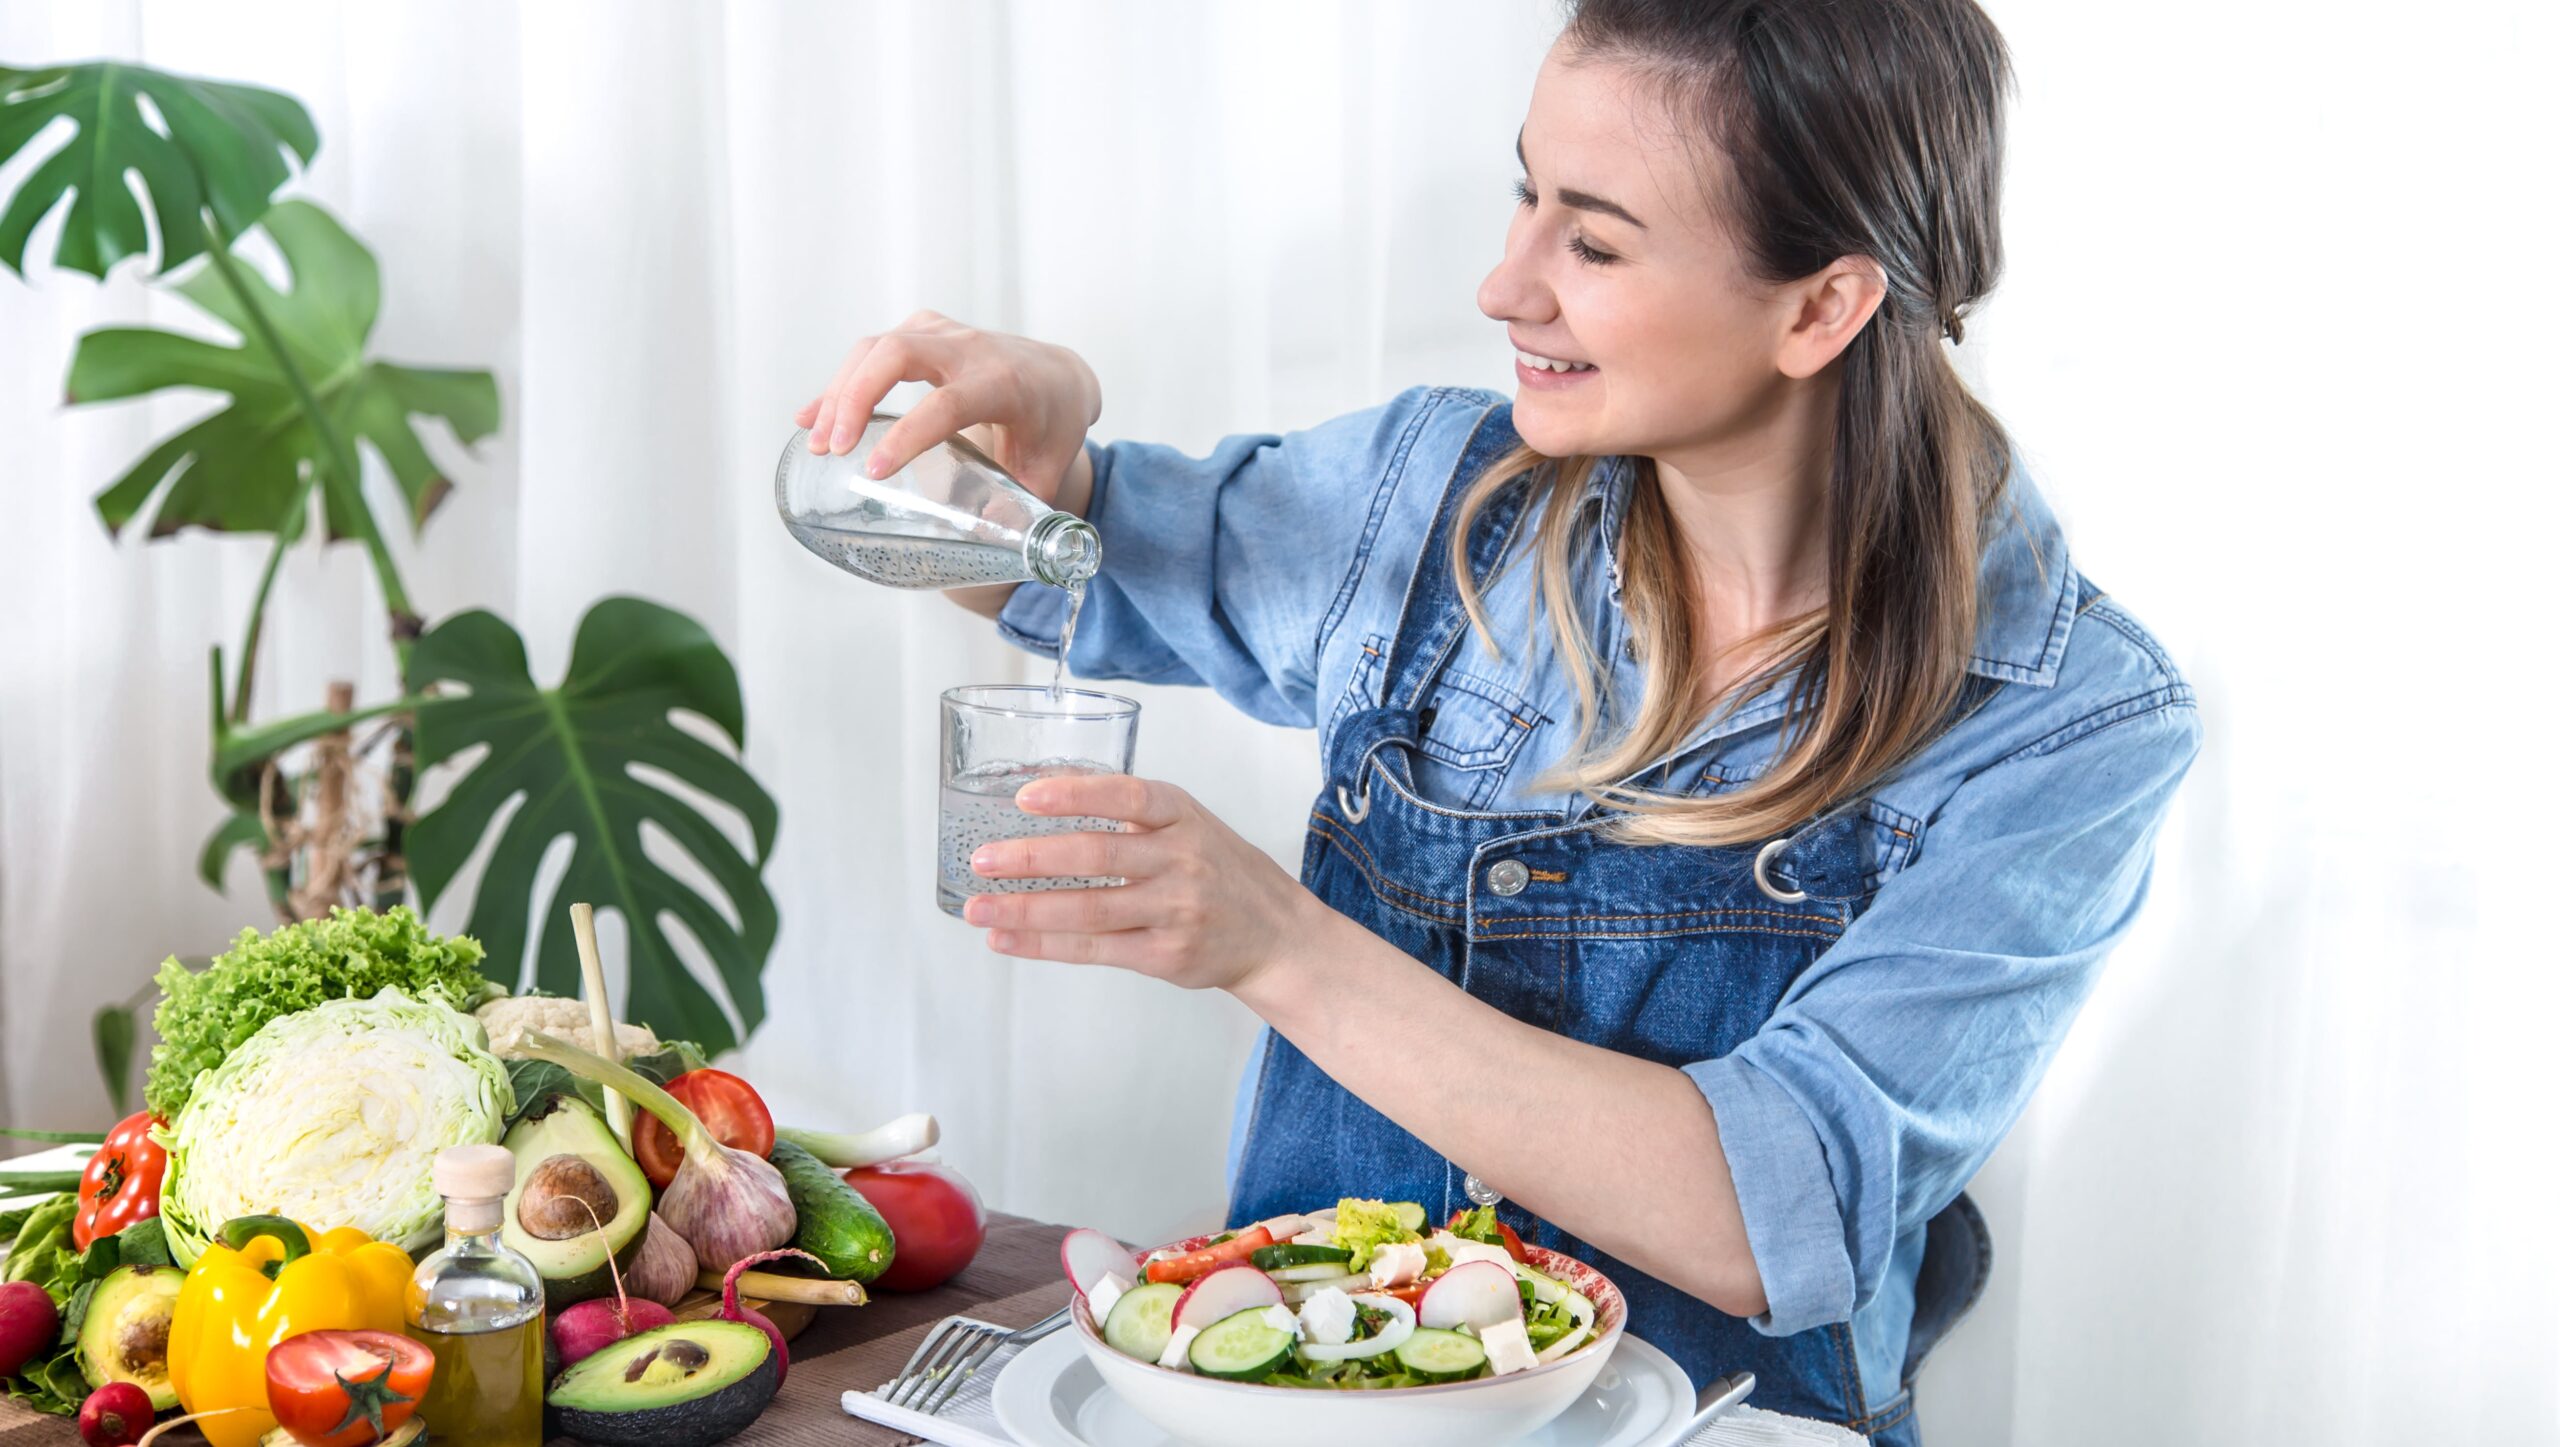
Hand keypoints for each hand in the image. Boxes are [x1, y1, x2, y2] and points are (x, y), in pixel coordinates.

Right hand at [796, 310, 1100, 503]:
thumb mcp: (1048, 468)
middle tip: (831, 449)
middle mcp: (970, 349)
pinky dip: (840, 382)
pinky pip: (872, 350)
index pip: (948, 403)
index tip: (874, 470)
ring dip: (839, 392)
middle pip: (897, 353)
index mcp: (1004, 383)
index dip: (908, 435)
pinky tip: (811, 417)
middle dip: (855, 398)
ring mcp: (943, 333)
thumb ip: (1021, 507)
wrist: (1061, 374)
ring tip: (816, 444)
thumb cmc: (1054, 423)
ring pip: (876, 347)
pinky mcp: (922, 332)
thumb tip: (986, 542)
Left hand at [962, 773, 1334, 993]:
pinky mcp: (1166, 955)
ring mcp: (1175, 911)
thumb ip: (1131, 812)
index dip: (1074, 794)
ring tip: (978, 907)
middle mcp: (1182, 860)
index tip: (1024, 796)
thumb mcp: (1190, 823)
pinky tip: (1007, 938)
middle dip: (1031, 859)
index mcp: (1183, 816)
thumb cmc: (1221, 872)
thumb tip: (1043, 792)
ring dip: (1024, 909)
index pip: (1127, 796)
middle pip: (1097, 856)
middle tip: (982, 859)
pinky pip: (1094, 949)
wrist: (1278, 935)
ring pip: (1088, 910)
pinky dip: (1043, 945)